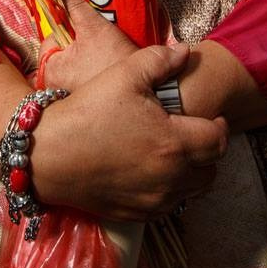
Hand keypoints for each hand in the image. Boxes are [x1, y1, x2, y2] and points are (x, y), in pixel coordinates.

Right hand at [32, 42, 228, 220]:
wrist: (48, 154)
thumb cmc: (88, 110)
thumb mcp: (125, 74)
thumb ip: (160, 60)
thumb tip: (186, 52)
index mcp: (174, 143)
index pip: (218, 140)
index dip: (219, 125)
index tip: (210, 116)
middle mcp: (170, 178)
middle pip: (212, 170)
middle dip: (209, 150)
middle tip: (194, 131)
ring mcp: (153, 201)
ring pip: (192, 191)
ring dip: (192, 171)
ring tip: (175, 149)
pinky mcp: (136, 215)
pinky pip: (169, 205)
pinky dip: (170, 189)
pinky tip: (153, 168)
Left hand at [39, 0, 136, 89]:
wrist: (148, 87)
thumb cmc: (115, 61)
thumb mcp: (94, 27)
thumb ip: (74, 4)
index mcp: (49, 69)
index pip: (51, 35)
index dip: (66, 23)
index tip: (82, 19)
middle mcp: (55, 84)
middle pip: (63, 45)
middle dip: (78, 35)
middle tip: (94, 30)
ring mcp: (70, 90)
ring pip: (75, 56)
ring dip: (88, 46)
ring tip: (103, 42)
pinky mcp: (85, 92)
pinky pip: (85, 67)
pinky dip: (94, 58)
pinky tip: (107, 54)